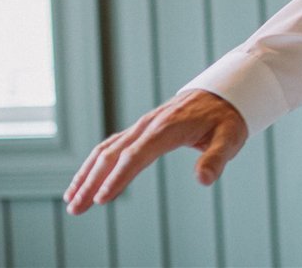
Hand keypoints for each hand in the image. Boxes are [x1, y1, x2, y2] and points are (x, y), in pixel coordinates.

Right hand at [65, 90, 247, 214]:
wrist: (223, 92)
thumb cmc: (227, 118)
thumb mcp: (230, 137)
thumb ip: (216, 158)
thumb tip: (203, 180)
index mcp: (168, 128)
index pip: (137, 155)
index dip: (118, 177)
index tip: (101, 199)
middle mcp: (149, 125)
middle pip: (113, 154)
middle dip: (92, 182)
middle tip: (76, 209)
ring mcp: (142, 125)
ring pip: (106, 149)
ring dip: (86, 174)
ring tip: (72, 200)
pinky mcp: (140, 128)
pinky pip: (111, 145)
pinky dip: (94, 163)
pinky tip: (85, 180)